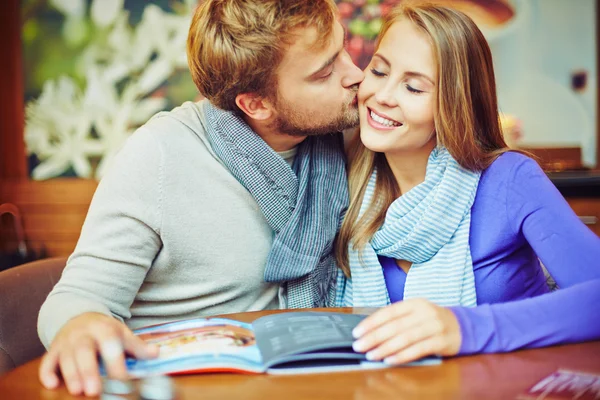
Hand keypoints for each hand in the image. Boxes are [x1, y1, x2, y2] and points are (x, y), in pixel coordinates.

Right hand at [39, 312, 158, 396]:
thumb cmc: (105, 331)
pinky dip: (47, 372)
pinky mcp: (53, 350)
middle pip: (84, 350)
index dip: (116, 361)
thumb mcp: (122, 333)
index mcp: (104, 328)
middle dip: (89, 370)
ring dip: (71, 374)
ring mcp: (66, 342)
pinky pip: (47, 361)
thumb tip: (155, 354)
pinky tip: (52, 384)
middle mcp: (83, 334)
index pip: (110, 342)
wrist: (79, 316)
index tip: (123, 379)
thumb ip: (136, 346)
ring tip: (78, 391)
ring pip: (66, 357)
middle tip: (94, 390)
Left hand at [351, 298, 461, 364]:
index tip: (357, 332)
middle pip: (394, 326)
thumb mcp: (415, 314)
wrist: (462, 327)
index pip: (388, 312)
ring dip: (385, 348)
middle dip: (374, 337)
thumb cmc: (431, 321)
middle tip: (359, 346)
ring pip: (405, 338)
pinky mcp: (442, 341)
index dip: (371, 322)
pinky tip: (390, 360)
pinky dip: (403, 355)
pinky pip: (419, 349)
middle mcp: (424, 312)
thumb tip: (369, 330)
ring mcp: (434, 326)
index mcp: (414, 303)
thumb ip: (396, 319)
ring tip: (371, 355)